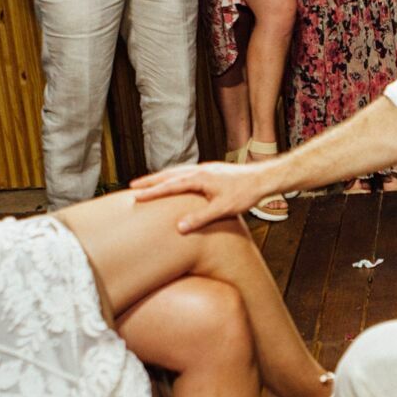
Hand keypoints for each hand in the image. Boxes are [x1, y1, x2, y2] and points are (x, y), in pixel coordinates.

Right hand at [131, 160, 276, 230]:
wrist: (263, 178)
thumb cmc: (245, 193)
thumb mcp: (222, 209)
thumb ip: (200, 218)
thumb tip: (179, 227)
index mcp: (199, 178)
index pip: (170, 185)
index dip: (152, 192)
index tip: (136, 196)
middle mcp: (200, 170)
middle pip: (170, 175)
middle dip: (151, 181)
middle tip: (133, 186)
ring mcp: (206, 169)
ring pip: (178, 172)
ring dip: (162, 177)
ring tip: (149, 183)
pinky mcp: (212, 172)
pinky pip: (187, 172)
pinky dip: (175, 176)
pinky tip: (177, 182)